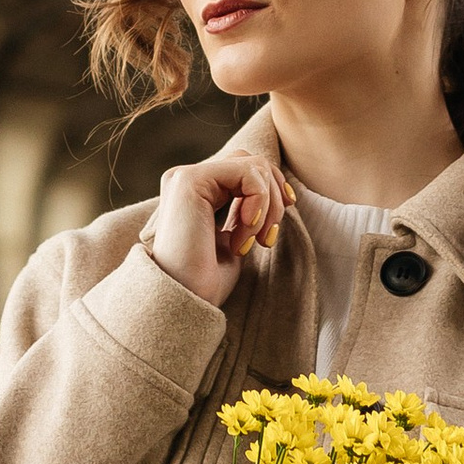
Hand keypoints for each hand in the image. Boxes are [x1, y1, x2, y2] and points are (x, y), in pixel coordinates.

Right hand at [145, 145, 290, 307]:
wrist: (185, 301)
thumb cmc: (207, 280)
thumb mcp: (234, 238)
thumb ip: (246, 210)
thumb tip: (277, 190)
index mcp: (196, 192)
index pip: (244, 169)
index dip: (271, 191)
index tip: (277, 225)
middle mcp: (187, 179)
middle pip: (251, 162)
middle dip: (273, 198)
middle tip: (267, 239)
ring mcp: (186, 177)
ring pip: (253, 165)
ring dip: (268, 206)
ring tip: (254, 241)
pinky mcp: (189, 180)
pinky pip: (247, 173)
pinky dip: (258, 203)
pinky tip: (243, 236)